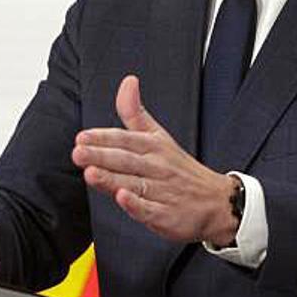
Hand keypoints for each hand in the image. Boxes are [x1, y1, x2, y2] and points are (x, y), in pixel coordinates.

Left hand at [72, 75, 239, 245]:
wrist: (217, 201)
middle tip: (78, 152)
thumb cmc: (180, 168)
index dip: (103, 138)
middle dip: (101, 156)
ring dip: (112, 179)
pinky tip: (122, 198)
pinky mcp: (167, 215)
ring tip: (91, 173)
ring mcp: (163, 192)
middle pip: (126, 160)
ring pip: (135, 184)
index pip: (126, 139)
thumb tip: (128, 81)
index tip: (82, 137)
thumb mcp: (159, 136)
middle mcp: (157, 167)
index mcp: (153, 146)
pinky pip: (151, 210)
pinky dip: (137, 206)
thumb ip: (135, 112)